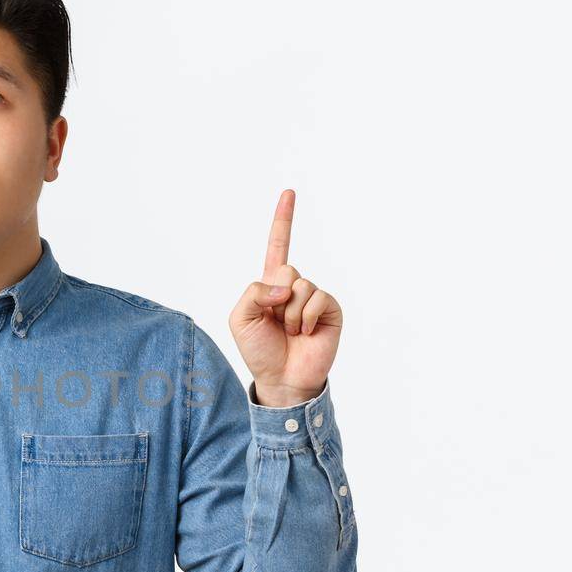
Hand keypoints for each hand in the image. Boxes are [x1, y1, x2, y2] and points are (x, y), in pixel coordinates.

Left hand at [227, 189, 342, 405]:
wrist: (282, 378)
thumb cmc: (259, 350)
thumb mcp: (240, 318)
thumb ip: (253, 291)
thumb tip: (287, 284)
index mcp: (272, 284)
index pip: (278, 245)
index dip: (283, 219)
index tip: (289, 192)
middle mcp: (295, 287)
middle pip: (287, 269)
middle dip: (276, 299)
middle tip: (277, 323)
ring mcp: (314, 297)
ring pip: (301, 286)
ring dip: (290, 314)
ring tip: (291, 332)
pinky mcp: (330, 309)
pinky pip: (316, 298)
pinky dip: (305, 318)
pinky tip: (306, 334)